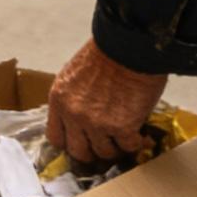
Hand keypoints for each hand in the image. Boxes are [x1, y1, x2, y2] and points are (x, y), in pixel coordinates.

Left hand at [47, 37, 167, 163]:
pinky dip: (136, 142)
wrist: (129, 45)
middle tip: (105, 144)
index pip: (55, 137)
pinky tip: (140, 135)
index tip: (81, 140)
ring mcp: (97, 124)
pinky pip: (128, 146)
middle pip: (79, 151)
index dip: (70, 142)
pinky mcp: (122, 127)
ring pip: (104, 152)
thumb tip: (82, 119)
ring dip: (116, 146)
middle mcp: (74, 115)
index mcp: (59, 100)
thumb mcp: (75, 74)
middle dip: (92, 150)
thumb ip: (73, 98)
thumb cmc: (106, 52)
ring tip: (125, 137)